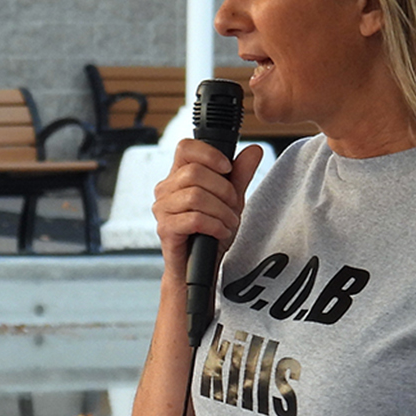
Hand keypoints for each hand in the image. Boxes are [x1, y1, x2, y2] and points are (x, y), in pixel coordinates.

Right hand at [153, 139, 263, 273]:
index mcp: (178, 176)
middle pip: (194, 172)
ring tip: (228, 222)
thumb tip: (254, 150)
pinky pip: (194, 219)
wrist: (202, 266)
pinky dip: (214, 225)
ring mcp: (162, 209)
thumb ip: (240, 174)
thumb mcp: (231, 199)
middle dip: (223, 190)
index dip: (209, 154)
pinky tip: (220, 232)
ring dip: (221, 211)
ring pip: (195, 196)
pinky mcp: (165, 229)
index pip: (185, 148)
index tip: (227, 168)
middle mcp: (165, 189)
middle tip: (233, 206)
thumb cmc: (211, 232)